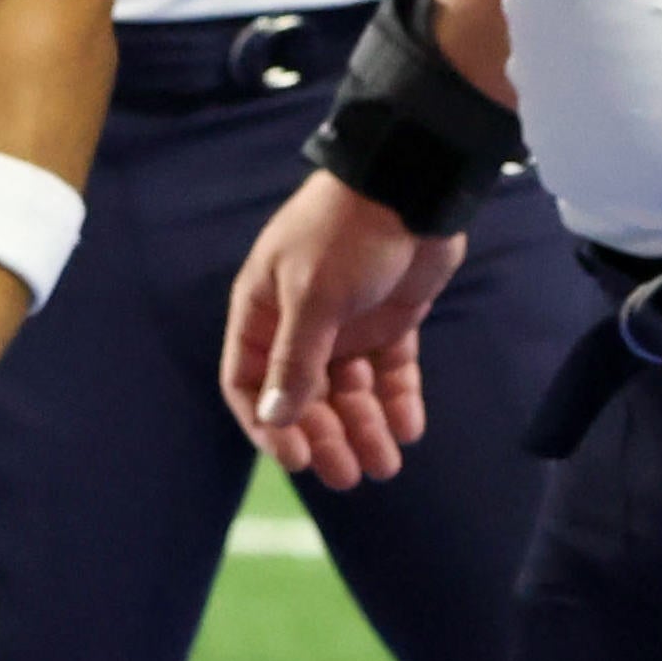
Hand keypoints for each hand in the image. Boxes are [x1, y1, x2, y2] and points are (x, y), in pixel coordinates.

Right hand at [223, 167, 462, 490]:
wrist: (411, 185)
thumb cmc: (346, 235)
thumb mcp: (313, 297)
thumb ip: (296, 361)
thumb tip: (274, 419)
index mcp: (264, 311)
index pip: (250, 382)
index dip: (268, 425)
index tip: (297, 459)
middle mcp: (300, 322)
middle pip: (304, 396)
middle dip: (326, 436)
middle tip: (348, 476)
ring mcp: (346, 322)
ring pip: (349, 390)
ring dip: (364, 428)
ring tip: (385, 465)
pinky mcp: (390, 319)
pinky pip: (390, 370)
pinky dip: (397, 400)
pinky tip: (409, 429)